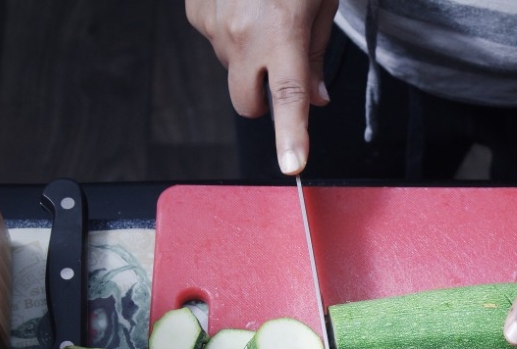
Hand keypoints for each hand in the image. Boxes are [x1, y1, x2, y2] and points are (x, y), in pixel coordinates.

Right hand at [185, 0, 338, 174]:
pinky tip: (242, 4)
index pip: (289, 98)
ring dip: (248, 58)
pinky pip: (214, 41)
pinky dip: (230, 32)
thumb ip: (315, 55)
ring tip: (263, 15)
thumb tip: (316, 100)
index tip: (292, 165)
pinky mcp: (195, 10)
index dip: (291, 136)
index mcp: (282, 32)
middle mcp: (242, 34)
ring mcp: (213, 23)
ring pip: (231, 71)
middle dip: (264, 100)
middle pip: (247, 105)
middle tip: (280, 69)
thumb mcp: (321, 4)